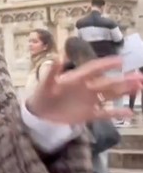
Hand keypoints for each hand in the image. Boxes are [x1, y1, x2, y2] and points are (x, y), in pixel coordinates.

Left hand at [27, 56, 142, 125]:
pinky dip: (117, 113)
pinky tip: (130, 113)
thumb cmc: (42, 95)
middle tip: (140, 77)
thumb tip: (56, 57)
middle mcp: (86, 88)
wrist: (39, 115)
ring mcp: (89, 101)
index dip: (106, 64)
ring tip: (139, 87)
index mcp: (76, 78)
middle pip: (108, 82)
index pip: (94, 69)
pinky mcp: (88, 114)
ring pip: (110, 95)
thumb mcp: (45, 84)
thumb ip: (51, 72)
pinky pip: (105, 113)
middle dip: (124, 80)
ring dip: (124, 91)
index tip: (120, 61)